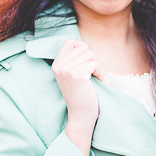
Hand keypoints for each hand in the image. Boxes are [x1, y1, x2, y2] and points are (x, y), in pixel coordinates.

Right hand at [51, 39, 103, 155]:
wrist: (81, 114)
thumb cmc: (81, 93)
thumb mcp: (70, 74)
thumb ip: (73, 60)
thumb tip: (83, 45)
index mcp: (56, 64)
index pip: (70, 42)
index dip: (81, 48)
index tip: (84, 62)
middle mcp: (59, 65)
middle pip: (83, 47)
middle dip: (91, 58)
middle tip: (90, 72)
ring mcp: (67, 70)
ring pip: (90, 54)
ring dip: (96, 65)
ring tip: (92, 77)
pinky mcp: (77, 75)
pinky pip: (95, 64)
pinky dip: (99, 72)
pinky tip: (96, 81)